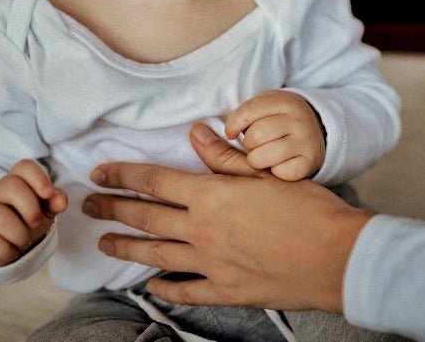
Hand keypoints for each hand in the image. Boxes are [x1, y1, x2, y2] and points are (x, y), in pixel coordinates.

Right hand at [0, 159, 67, 266]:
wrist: (4, 245)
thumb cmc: (27, 220)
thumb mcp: (45, 210)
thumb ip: (55, 201)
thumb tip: (61, 201)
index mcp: (18, 179)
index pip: (24, 166)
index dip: (38, 177)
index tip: (48, 193)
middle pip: (12, 186)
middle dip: (31, 209)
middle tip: (35, 223)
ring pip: (1, 217)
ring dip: (21, 235)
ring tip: (22, 239)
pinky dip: (9, 251)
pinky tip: (9, 248)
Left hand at [83, 123, 371, 311]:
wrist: (336, 257)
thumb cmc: (306, 208)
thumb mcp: (264, 173)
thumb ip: (224, 156)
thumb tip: (195, 132)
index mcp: (211, 195)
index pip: (154, 180)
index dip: (123, 175)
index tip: (100, 172)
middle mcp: (203, 230)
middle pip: (146, 217)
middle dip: (113, 209)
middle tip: (88, 205)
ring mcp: (212, 263)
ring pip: (156, 254)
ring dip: (126, 248)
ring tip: (104, 243)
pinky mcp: (226, 290)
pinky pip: (186, 290)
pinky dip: (165, 288)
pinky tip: (151, 287)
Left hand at [225, 90, 324, 180]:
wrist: (316, 132)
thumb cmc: (277, 121)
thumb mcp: (262, 110)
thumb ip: (235, 121)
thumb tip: (195, 132)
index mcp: (285, 101)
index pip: (248, 112)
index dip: (232, 125)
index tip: (230, 133)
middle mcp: (299, 119)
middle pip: (255, 135)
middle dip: (247, 144)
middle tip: (254, 145)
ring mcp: (307, 141)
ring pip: (262, 156)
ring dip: (255, 160)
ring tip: (262, 156)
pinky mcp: (310, 162)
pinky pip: (279, 173)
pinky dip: (273, 173)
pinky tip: (277, 166)